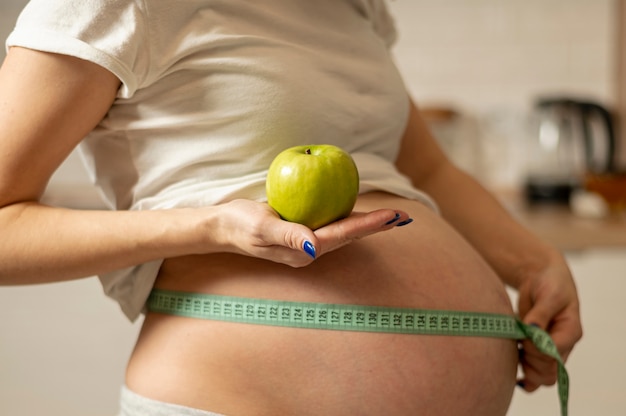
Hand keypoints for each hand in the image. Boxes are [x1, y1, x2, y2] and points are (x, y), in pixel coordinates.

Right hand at [215, 199, 411, 267]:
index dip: (370, 225)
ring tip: (391, 216)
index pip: (344, 235)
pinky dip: (348, 214)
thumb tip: (316, 247)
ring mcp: (308, 242)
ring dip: (367, 223)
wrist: (224, 226)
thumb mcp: (262, 228)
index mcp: (306, 251)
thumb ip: (289, 237)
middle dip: (377, 227)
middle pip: (350, 235)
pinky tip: (357, 205)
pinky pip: (331, 222)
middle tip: (404, 216)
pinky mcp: (304, 231)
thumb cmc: (241, 225)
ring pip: (343, 230)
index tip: (394, 216)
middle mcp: (311, 249)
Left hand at [515, 252, 582, 391]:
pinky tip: (509, 367)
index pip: (554, 353)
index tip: (524, 332)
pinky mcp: (536, 351)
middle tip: (517, 341)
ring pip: (541, 377)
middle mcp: (562, 346)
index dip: (536, 348)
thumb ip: (540, 313)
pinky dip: (522, 374)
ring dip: (524, 369)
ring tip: (513, 349)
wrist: (542, 279)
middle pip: (549, 371)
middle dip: (530, 360)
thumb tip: (531, 329)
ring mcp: (548, 351)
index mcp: (570, 332)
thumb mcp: (549, 295)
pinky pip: (533, 374)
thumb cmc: (550, 284)